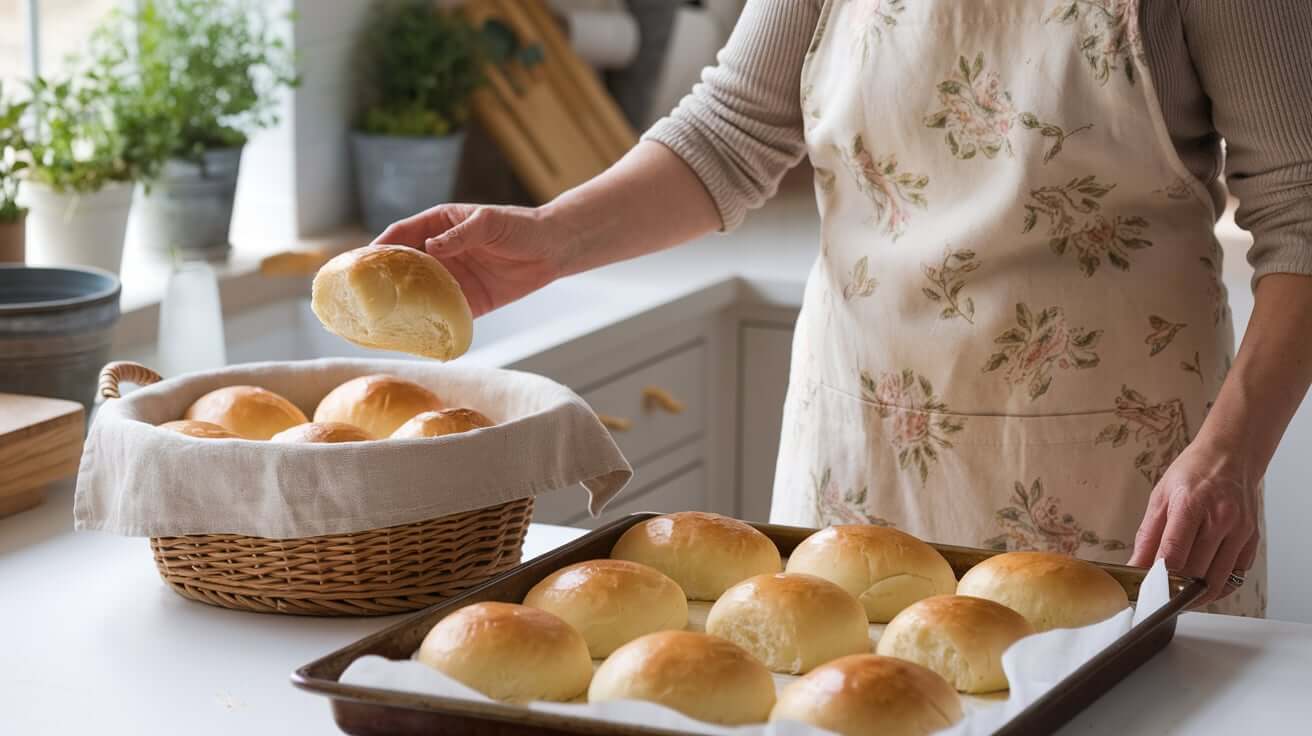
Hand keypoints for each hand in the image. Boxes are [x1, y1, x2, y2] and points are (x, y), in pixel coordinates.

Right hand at [374, 203, 574, 316]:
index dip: (378, 248)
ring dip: (402, 307)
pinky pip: (445, 314)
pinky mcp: (470, 301)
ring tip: (379, 323)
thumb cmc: (521, 226)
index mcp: (439, 225)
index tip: (358, 264)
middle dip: (382, 282)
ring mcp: (453, 278)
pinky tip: (415, 335)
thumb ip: (461, 235)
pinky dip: (431, 324)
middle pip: (403, 268)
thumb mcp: (490, 223)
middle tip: (360, 300)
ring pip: (420, 293)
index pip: (400, 235)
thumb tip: (432, 248)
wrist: (554, 248)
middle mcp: (440, 252)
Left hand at [1129, 438, 1259, 605]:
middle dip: (1175, 588)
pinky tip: (1202, 585)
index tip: (1147, 587)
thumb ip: (1148, 536)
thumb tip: (1135, 565)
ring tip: (1178, 594)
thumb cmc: (1193, 473)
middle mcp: (1221, 519)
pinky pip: (1235, 576)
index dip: (1159, 576)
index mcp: (1192, 505)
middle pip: (1196, 571)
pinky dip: (1218, 586)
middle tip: (1159, 593)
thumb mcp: (1161, 497)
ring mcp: (1240, 531)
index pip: (1174, 552)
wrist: (1230, 457)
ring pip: (1217, 580)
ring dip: (1196, 594)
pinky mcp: (1252, 540)